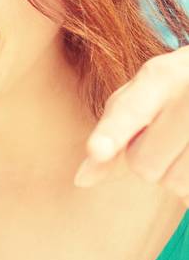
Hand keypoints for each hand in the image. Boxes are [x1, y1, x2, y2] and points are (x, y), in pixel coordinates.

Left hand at [76, 46, 188, 201]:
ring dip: (177, 173)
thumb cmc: (177, 89)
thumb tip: (82, 180)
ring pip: (174, 183)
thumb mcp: (145, 92)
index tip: (97, 149)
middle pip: (143, 164)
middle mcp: (188, 94)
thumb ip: (113, 131)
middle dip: (150, 157)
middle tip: (169, 133)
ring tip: (187, 140)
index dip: (113, 132)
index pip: (132, 109)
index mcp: (162, 76)